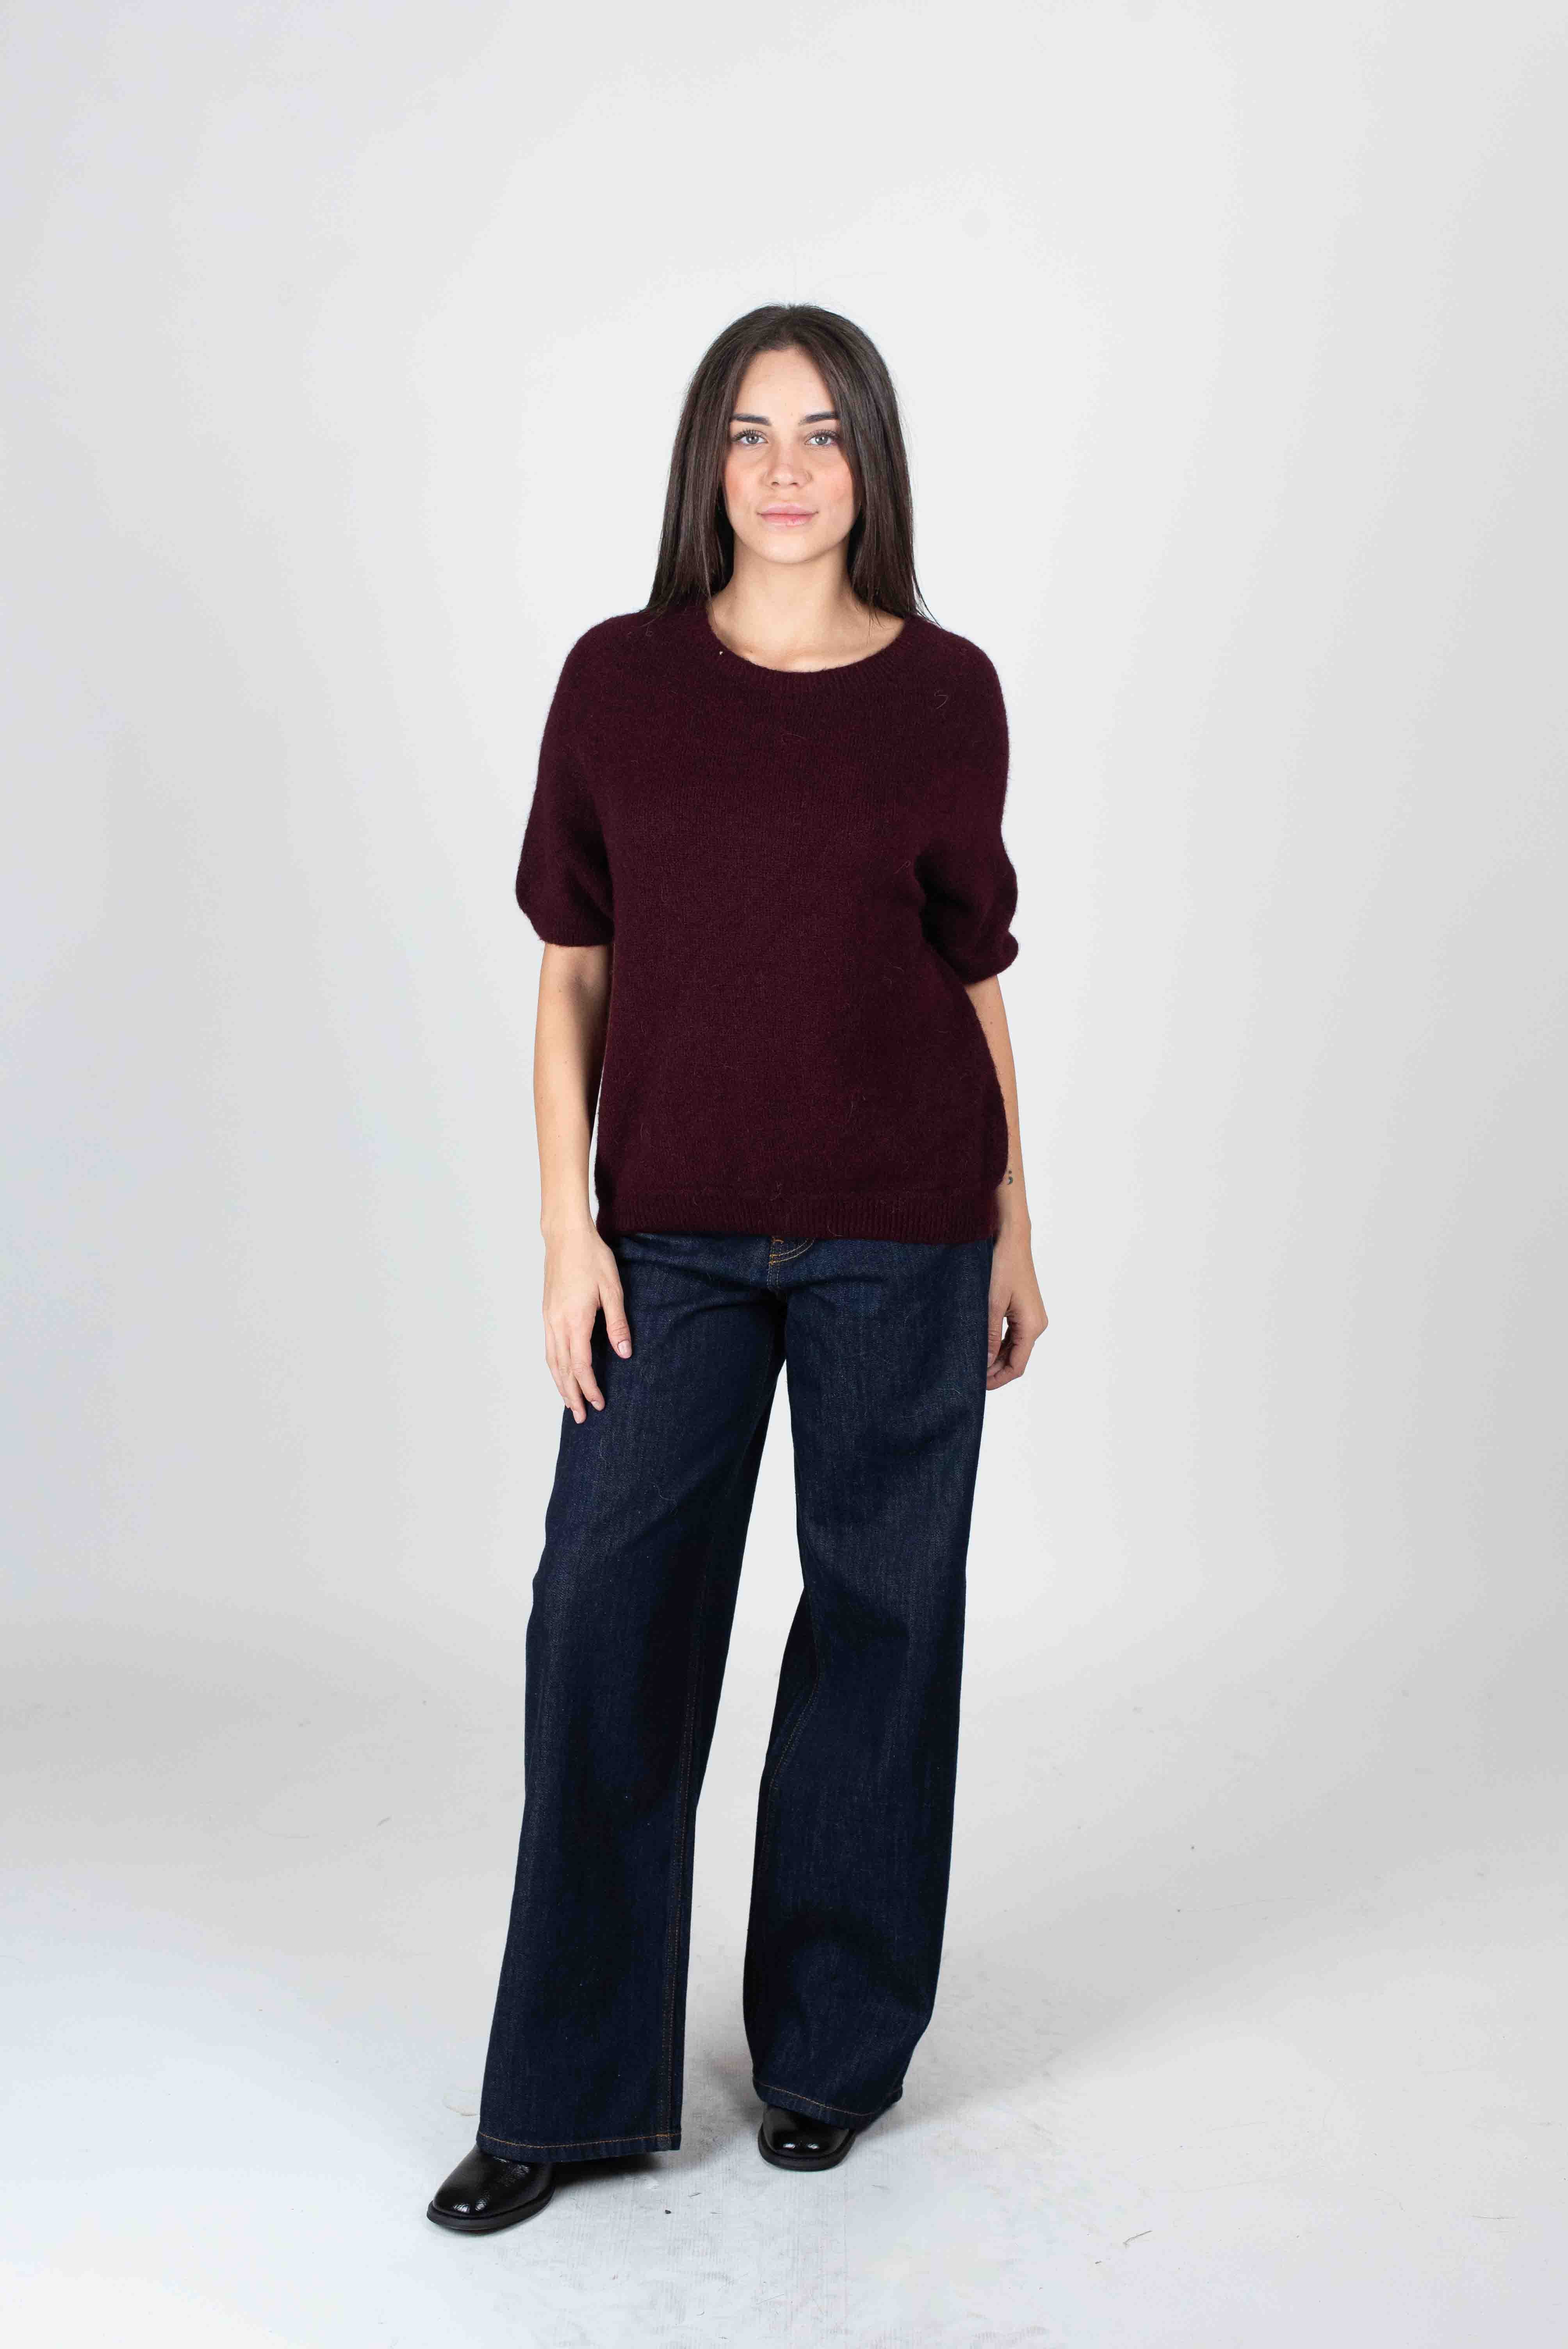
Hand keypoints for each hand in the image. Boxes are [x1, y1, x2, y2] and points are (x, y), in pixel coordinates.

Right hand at [542, 1220, 631, 1421]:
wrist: (565, 1236)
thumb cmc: (592, 1258)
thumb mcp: (612, 1289)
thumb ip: (617, 1324)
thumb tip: (624, 1354)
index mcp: (574, 1321)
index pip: (580, 1366)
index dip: (589, 1388)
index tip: (599, 1404)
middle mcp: (556, 1324)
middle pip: (562, 1370)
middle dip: (571, 1395)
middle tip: (580, 1417)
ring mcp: (548, 1318)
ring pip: (551, 1361)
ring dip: (560, 1384)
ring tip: (568, 1402)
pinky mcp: (546, 1312)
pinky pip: (548, 1348)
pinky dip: (554, 1366)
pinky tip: (560, 1372)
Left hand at [986, 1224, 1046, 1389]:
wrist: (1011, 1238)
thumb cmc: (1002, 1265)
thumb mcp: (991, 1303)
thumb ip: (988, 1335)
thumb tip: (984, 1363)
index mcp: (1032, 1326)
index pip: (1017, 1365)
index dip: (998, 1379)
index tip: (977, 1386)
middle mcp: (1036, 1324)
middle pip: (1016, 1358)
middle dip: (994, 1370)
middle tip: (969, 1377)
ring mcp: (1031, 1316)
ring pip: (1013, 1347)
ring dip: (995, 1358)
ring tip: (972, 1365)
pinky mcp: (1023, 1309)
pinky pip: (1011, 1334)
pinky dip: (998, 1344)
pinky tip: (981, 1347)